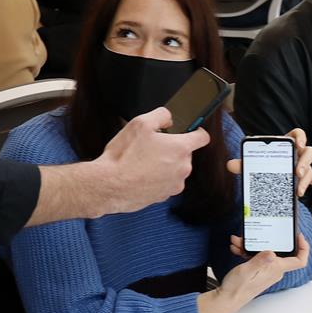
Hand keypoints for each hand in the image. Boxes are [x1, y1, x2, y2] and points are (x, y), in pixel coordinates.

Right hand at [82, 108, 209, 216]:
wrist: (109, 186)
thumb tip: (168, 118)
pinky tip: (140, 175)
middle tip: (151, 147)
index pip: (202, 137)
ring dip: (164, 165)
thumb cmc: (124, 157)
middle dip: (172, 149)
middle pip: (185, 154)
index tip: (190, 131)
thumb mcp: (140, 123)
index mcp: (180, 148)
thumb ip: (161, 115)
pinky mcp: (163, 197)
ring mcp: (174, 185)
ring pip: (174, 170)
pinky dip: (156, 179)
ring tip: (143, 163)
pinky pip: (164, 183)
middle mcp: (182, 168)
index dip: (196, 131)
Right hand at [203, 233, 310, 312]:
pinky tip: (238, 249)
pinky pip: (258, 257)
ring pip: (266, 253)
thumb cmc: (237, 288)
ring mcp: (267, 271)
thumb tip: (272, 253)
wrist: (227, 299)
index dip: (303, 247)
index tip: (298, 236)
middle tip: (256, 234)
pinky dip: (248, 252)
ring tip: (239, 242)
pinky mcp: (260, 271)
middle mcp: (274, 271)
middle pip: (280, 251)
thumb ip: (259, 260)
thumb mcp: (246, 270)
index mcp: (275, 269)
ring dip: (253, 246)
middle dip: (268, 240)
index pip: (299, 260)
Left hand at [225, 128, 311, 200]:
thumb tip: (231, 165)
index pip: (298, 134)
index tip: (298, 144)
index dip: (300, 137)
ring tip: (299, 190)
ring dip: (307, 179)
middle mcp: (299, 152)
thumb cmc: (261, 158)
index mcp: (288, 142)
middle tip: (297, 171)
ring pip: (311, 169)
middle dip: (305, 161)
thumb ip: (243, 161)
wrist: (264, 164)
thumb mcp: (252, 159)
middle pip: (310, 152)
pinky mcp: (304, 178)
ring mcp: (303, 165)